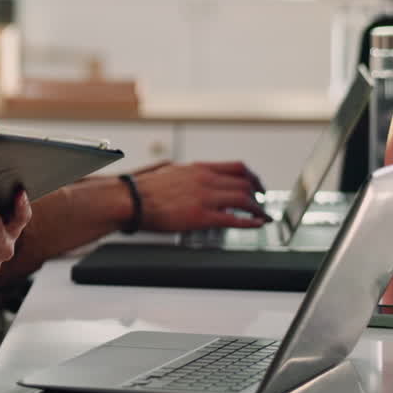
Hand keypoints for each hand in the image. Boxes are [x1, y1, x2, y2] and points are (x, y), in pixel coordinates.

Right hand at [134, 161, 269, 231]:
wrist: (130, 199)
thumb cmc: (142, 188)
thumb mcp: (169, 171)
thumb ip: (184, 173)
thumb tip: (185, 172)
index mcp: (198, 168)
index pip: (237, 167)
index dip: (252, 178)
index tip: (256, 185)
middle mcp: (205, 179)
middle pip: (245, 182)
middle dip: (259, 193)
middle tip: (261, 202)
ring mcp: (205, 197)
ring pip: (244, 199)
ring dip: (257, 208)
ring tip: (261, 216)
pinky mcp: (201, 216)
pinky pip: (233, 219)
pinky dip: (249, 222)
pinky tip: (255, 224)